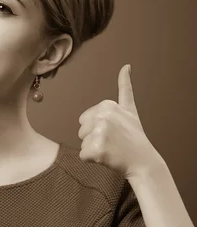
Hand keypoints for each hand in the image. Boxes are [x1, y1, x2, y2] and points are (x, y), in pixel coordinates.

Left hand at [78, 64, 162, 179]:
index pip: (84, 119)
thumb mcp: (129, 109)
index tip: (115, 130)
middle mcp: (103, 116)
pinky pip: (83, 155)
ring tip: (112, 149)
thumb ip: (125, 87)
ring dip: (93, 148)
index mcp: (107, 105)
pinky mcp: (96, 150)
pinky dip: (92, 159)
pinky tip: (108, 157)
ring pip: (82, 142)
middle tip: (113, 141)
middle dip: (93, 137)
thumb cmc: (134, 136)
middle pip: (81, 130)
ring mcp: (100, 134)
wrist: (144, 161)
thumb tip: (126, 65)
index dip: (98, 127)